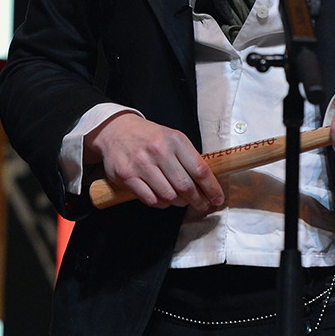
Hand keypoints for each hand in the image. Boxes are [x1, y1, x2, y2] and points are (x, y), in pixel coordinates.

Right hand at [84, 112, 224, 212]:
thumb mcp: (172, 138)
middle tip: (202, 205)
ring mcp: (141, 164)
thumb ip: (189, 158)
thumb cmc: (150, 137)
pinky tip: (163, 198)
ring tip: (181, 200)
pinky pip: (151, 200)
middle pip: (185, 186)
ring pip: (169, 195)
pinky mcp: (127, 176)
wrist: (117, 130)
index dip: (211, 188)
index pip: (200, 169)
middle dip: (197, 200)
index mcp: (175, 139)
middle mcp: (159, 150)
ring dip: (178, 202)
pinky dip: (161, 203)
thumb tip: (207, 184)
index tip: (217, 198)